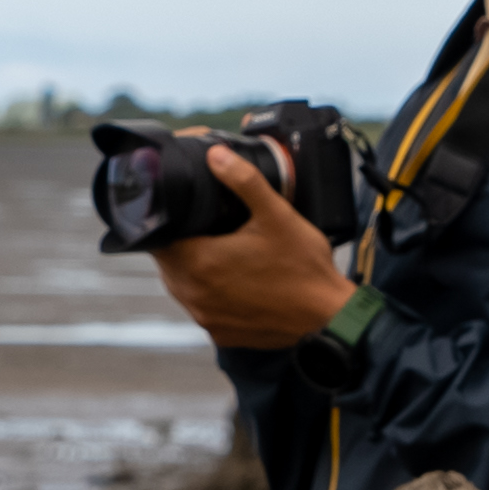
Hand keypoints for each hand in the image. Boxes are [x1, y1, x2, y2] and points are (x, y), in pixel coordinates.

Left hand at [149, 145, 360, 349]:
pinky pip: (201, 308)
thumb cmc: (303, 268)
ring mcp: (206, 318)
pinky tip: (235, 281)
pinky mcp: (220, 334)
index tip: (187, 214)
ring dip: (193, 269)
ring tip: (221, 251)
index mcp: (200, 263)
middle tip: (208, 228)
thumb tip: (216, 155)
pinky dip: (210, 293)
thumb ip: (243, 180)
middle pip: (168, 262)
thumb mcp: (276, 215)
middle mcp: (194, 295)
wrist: (328, 317)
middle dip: (182, 243)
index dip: (170, 222)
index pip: (161, 238)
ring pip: (182, 286)